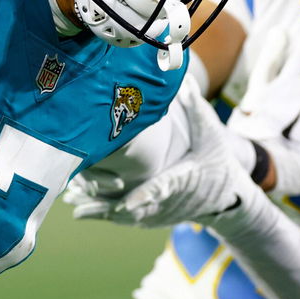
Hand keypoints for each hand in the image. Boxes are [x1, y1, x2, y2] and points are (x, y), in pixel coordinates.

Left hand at [68, 78, 259, 229]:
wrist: (229, 200)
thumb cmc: (218, 162)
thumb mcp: (211, 134)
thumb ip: (194, 107)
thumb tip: (182, 78)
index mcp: (183, 179)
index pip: (161, 189)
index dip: (144, 196)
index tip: (126, 202)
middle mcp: (168, 202)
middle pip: (133, 208)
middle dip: (105, 203)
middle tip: (76, 193)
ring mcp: (160, 215)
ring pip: (124, 217)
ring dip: (97, 209)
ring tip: (71, 199)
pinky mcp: (152, 220)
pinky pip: (123, 220)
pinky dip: (102, 214)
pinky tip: (79, 208)